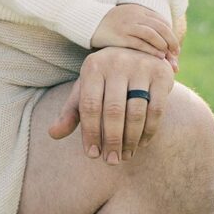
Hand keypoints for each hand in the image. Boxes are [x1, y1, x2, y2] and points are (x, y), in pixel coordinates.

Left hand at [48, 47, 173, 163]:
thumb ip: (71, 112)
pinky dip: (149, 131)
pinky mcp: (161, 74)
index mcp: (92, 66)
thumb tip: (53, 134)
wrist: (139, 52)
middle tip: (111, 161)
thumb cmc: (106, 78)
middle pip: (113, 111)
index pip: (89, 106)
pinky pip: (156, 110)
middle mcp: (116, 62)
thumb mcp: (87, 89)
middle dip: (112, 141)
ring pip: (136, 112)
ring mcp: (140, 66)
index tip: (92, 155)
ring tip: (126, 156)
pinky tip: (141, 144)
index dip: (90, 133)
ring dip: (130, 140)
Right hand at [91, 4, 179, 68]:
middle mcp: (134, 15)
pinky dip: (151, 50)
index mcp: (139, 10)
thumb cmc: (110, 25)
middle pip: (160, 27)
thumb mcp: (128, 19)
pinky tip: (158, 57)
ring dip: (163, 46)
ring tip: (167, 56)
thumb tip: (162, 44)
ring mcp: (127, 25)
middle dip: (171, 41)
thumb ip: (143, 26)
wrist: (88, 21)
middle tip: (176, 54)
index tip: (175, 48)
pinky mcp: (119, 36)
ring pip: (152, 34)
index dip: (171, 35)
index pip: (162, 21)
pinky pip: (140, 43)